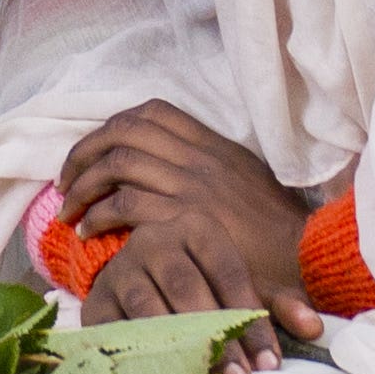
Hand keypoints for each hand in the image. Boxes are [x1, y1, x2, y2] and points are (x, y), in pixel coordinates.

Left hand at [61, 101, 327, 353]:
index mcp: (214, 145)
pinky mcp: (186, 220)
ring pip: (119, 163)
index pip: (153, 112)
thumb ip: (211, 169)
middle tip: (65, 181)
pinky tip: (91, 232)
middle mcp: (201, 158)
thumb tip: (170, 167)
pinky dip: (100, 215)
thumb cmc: (277, 234)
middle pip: (125, 132)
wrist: (308, 261)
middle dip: (84, 152)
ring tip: (69, 211)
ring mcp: (193, 187)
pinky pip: (128, 204)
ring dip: (84, 185)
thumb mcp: (248, 184)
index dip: (112, 127)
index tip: (92, 151)